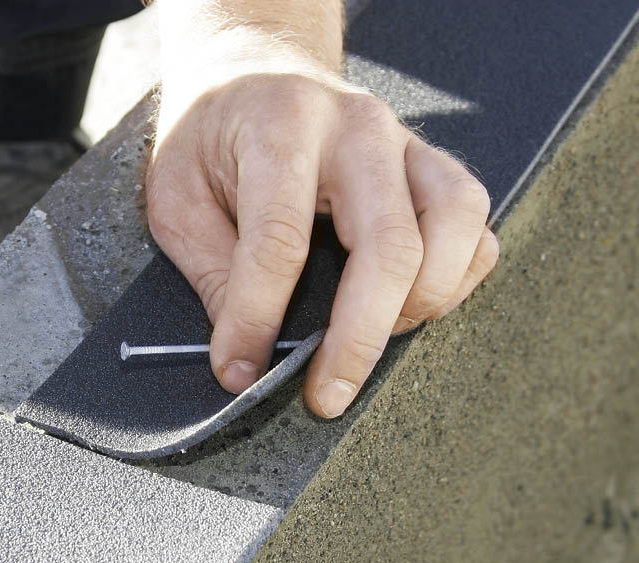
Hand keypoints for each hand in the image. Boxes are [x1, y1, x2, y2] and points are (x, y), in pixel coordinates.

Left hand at [147, 58, 498, 417]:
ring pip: (455, 230)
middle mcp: (358, 130)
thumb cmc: (214, 136)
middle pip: (389, 247)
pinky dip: (454, 281)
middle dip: (358, 339)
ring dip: (419, 307)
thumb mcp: (177, 194)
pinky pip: (477, 230)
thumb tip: (243, 356)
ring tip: (369, 343)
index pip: (280, 241)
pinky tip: (407, 306)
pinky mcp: (435, 167)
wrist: (258, 72)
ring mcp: (408, 145)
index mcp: (281, 128)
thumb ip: (211, 269)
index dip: (258, 319)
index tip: (240, 373)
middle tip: (327, 397)